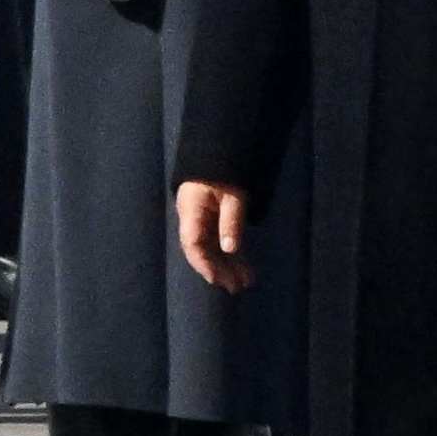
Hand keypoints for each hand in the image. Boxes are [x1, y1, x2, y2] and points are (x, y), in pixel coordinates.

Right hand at [176, 180, 255, 294]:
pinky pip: (219, 239)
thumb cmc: (225, 169)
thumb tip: (230, 249)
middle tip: (237, 287)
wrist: (222, 148)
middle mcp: (193, 217)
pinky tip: (243, 266)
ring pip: (212, 247)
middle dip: (219, 269)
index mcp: (191, 210)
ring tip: (245, 281)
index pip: (193, 243)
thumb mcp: (232, 194)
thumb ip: (230, 221)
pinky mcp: (212, 216)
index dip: (204, 264)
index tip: (217, 280)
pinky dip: (231, 252)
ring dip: (227, 264)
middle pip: (202, 249)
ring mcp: (202, 217)